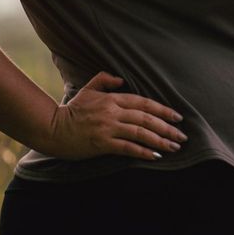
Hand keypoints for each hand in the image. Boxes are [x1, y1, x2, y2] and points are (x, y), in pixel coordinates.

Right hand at [41, 71, 187, 160]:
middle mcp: (113, 112)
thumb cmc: (71, 110)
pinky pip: (128, 147)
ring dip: (160, 140)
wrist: (51, 128)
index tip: (177, 117)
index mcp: (112, 99)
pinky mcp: (102, 143)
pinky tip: (156, 156)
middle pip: (146, 119)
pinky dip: (143, 151)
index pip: (144, 103)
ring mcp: (108, 128)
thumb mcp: (87, 90)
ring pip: (140, 133)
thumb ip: (104, 80)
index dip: (162, 110)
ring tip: (174, 147)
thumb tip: (122, 78)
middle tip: (182, 136)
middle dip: (167, 127)